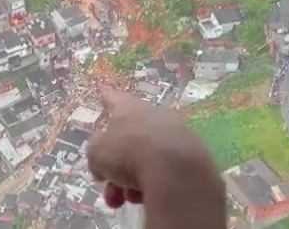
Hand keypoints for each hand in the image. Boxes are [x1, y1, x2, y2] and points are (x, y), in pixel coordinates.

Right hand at [87, 88, 225, 228]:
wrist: (174, 169)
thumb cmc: (128, 152)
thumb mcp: (97, 153)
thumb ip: (96, 153)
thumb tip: (102, 162)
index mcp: (129, 107)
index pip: (114, 99)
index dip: (106, 97)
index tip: (102, 89)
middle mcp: (154, 115)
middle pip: (130, 139)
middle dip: (115, 166)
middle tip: (107, 186)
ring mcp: (176, 134)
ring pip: (146, 159)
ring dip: (131, 180)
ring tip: (126, 199)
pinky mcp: (192, 155)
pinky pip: (164, 170)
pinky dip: (152, 183)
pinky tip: (146, 197)